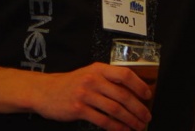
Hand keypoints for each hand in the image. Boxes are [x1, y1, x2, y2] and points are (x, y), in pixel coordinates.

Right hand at [34, 62, 152, 130]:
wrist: (45, 91)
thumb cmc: (71, 84)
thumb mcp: (89, 74)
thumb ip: (107, 80)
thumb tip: (132, 93)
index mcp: (98, 69)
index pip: (124, 74)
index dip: (139, 85)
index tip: (148, 95)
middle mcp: (93, 79)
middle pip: (122, 95)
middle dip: (138, 108)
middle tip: (147, 116)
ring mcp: (85, 94)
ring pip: (114, 109)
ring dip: (130, 120)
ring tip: (138, 126)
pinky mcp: (78, 109)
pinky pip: (102, 120)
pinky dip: (116, 127)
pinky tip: (123, 130)